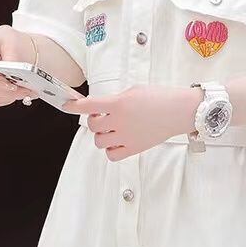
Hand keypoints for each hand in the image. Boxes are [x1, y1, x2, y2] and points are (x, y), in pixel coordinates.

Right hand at [0, 25, 36, 106]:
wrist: (12, 46)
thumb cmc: (10, 41)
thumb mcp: (13, 40)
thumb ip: (12, 57)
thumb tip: (14, 73)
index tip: (13, 85)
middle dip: (9, 92)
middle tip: (28, 90)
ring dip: (12, 96)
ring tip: (28, 90)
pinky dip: (10, 98)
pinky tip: (20, 92)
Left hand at [62, 84, 202, 160]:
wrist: (179, 111)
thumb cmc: (160, 98)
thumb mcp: (133, 91)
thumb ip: (115, 100)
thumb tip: (102, 109)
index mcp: (118, 104)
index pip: (88, 105)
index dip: (73, 105)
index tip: (66, 105)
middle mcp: (119, 122)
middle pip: (92, 125)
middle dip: (94, 120)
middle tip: (102, 116)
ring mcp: (126, 137)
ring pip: (99, 141)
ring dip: (101, 134)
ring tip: (112, 128)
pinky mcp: (134, 148)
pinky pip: (112, 155)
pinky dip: (110, 149)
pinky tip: (117, 141)